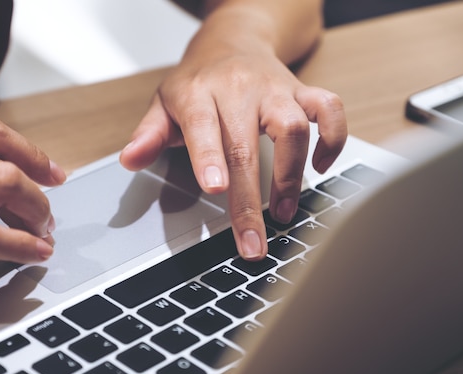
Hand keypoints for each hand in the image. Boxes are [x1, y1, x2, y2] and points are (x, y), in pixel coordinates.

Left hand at [120, 2, 346, 260]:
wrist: (232, 41)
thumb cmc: (198, 80)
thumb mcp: (164, 103)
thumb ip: (149, 134)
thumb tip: (130, 160)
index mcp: (199, 95)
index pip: (204, 127)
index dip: (210, 159)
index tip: (216, 190)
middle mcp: (239, 91)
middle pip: (246, 146)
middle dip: (250, 200)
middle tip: (253, 243)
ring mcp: (275, 91)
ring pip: (293, 127)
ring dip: (291, 175)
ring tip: (282, 211)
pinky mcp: (302, 92)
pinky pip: (329, 110)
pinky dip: (332, 140)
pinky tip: (319, 167)